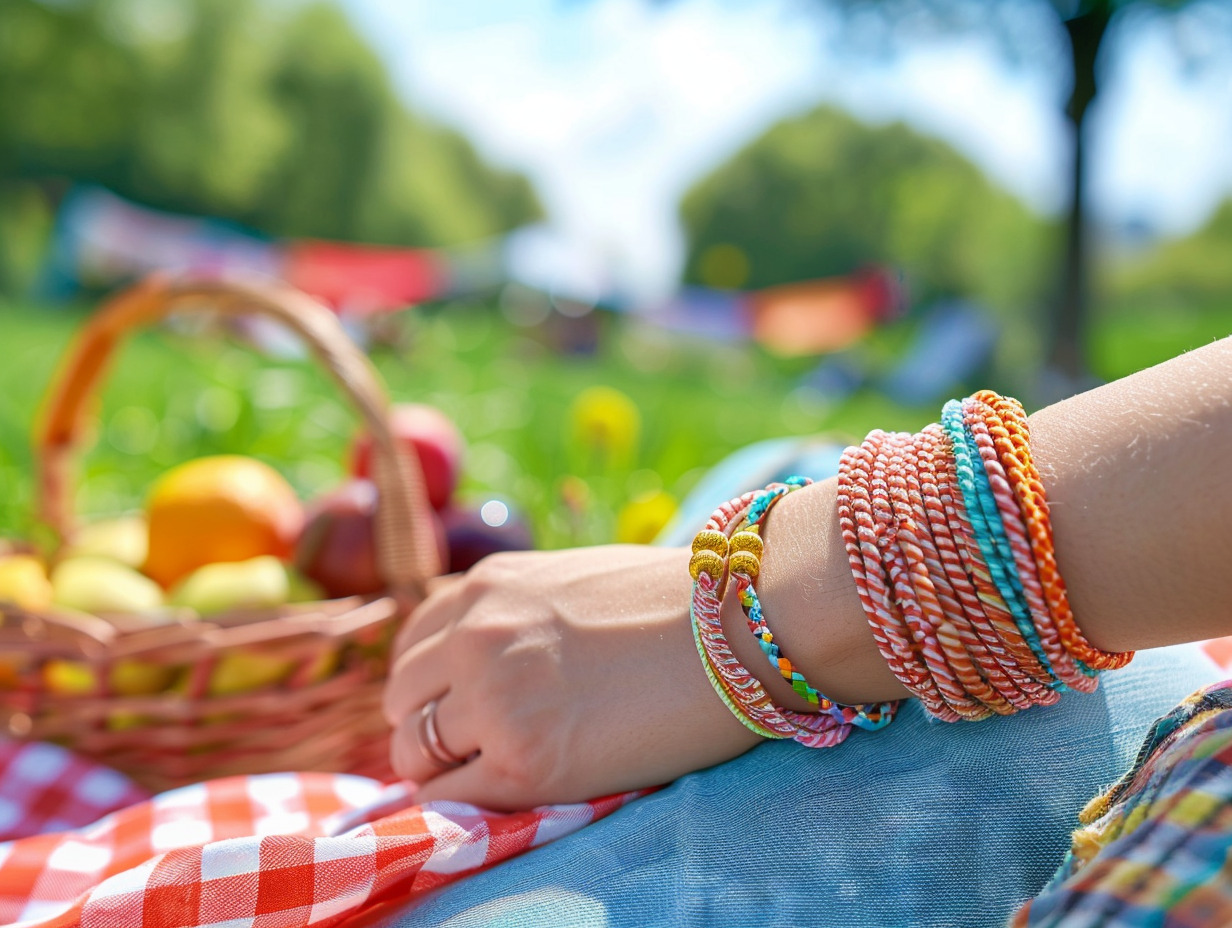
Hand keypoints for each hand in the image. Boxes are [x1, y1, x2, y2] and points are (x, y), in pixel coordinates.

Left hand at [382, 545, 762, 809]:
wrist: (743, 628)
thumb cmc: (678, 605)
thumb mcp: (573, 583)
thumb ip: (519, 613)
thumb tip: (488, 660)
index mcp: (486, 586)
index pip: (413, 643)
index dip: (432, 682)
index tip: (456, 706)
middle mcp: (474, 637)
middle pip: (401, 700)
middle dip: (429, 726)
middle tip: (475, 748)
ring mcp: (493, 702)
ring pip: (415, 755)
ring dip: (446, 770)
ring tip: (500, 772)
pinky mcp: (524, 766)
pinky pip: (451, 805)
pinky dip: (468, 807)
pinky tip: (516, 794)